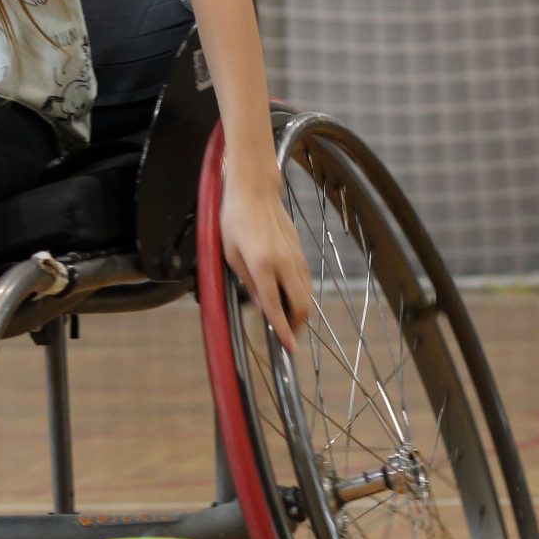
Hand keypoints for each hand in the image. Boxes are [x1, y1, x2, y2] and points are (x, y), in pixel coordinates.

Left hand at [219, 164, 313, 347]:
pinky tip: (290, 297)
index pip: (276, 305)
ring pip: (308, 294)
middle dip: (297, 326)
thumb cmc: (234, 219)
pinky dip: (301, 294)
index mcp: (262, 265)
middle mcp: (284, 263)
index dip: (282, 330)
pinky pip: (305, 280)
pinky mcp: (300, 250)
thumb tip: (263, 306)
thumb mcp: (230, 253)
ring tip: (288, 321)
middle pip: (302, 305)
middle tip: (287, 336)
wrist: (255, 190)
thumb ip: (247, 281)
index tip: (288, 348)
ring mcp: (295, 256)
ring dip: (301, 312)